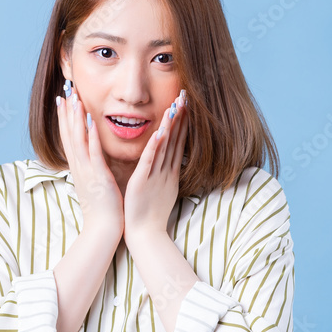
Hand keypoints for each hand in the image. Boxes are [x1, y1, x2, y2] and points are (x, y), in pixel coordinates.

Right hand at [55, 83, 124, 240]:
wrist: (103, 228)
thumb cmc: (103, 207)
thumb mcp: (94, 182)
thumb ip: (92, 167)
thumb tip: (91, 156)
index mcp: (79, 167)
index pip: (70, 137)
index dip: (66, 117)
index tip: (64, 98)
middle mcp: (79, 166)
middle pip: (69, 134)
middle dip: (67, 111)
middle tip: (65, 89)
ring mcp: (86, 171)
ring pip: (78, 140)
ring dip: (76, 118)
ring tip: (74, 98)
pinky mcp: (97, 177)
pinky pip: (93, 154)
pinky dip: (90, 138)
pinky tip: (90, 123)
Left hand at [123, 89, 187, 245]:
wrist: (145, 235)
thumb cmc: (149, 214)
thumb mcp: (160, 190)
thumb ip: (163, 174)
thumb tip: (167, 162)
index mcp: (168, 172)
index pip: (178, 142)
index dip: (183, 123)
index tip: (186, 104)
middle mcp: (166, 171)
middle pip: (176, 139)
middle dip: (181, 117)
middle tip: (187, 96)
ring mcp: (156, 175)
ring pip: (166, 146)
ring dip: (172, 126)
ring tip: (177, 106)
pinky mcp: (144, 181)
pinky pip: (151, 161)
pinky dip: (156, 146)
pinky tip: (160, 132)